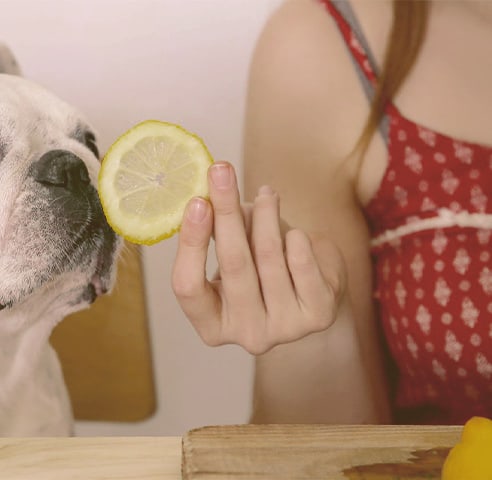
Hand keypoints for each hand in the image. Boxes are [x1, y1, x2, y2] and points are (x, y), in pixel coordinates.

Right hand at [171, 161, 346, 353]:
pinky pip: (301, 263)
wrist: (313, 293)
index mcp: (211, 325)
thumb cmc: (261, 270)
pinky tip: (294, 232)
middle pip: (231, 266)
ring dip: (265, 216)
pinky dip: (296, 239)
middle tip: (222, 170)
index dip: (191, 243)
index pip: (187, 286)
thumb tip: (212, 189)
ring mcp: (283, 330)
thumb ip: (218, 230)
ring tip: (266, 194)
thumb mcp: (233, 253)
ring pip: (268, 258)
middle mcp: (245, 335)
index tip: (197, 201)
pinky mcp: (317, 316)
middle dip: (226, 211)